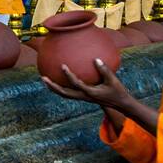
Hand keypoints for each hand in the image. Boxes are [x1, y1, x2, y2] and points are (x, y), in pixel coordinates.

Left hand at [42, 59, 160, 134]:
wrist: (120, 104)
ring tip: (45, 79)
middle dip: (53, 86)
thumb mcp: (113, 80)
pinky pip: (69, 92)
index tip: (62, 65)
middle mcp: (84, 96)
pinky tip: (57, 79)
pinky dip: (61, 87)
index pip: (76, 84)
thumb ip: (104, 70)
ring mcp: (82, 97)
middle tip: (43, 77)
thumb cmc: (117, 91)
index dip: (69, 75)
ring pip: (65, 94)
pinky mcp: (83, 96)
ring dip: (54, 88)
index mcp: (90, 93)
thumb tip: (95, 59)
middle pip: (64, 93)